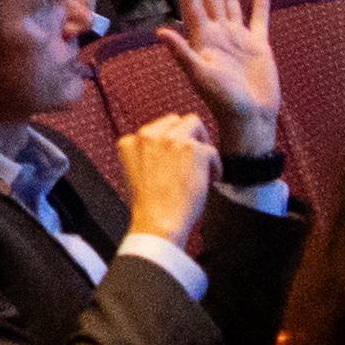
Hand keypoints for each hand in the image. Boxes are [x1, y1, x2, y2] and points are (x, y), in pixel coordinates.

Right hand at [112, 112, 214, 240]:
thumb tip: (169, 148)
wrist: (157, 223)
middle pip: (176, 121)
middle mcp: (147, 135)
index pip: (156, 129)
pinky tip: (210, 181)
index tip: (176, 161)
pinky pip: (211, 150)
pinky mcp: (192, 148)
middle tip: (193, 160)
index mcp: (130, 142)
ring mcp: (170, 139)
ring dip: (201, 146)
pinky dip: (214, 167)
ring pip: (195, 125)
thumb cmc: (149, 206)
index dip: (170, 145)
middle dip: (187, 138)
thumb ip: (147, 154)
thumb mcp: (136, 173)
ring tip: (203, 168)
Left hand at [161, 0, 277, 158]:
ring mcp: (238, 38)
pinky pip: (259, 21)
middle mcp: (219, 34)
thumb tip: (160, 32)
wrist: (249, 118)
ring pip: (232, 3)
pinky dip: (260, 7)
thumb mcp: (199, 75)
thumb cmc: (222, 100)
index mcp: (203, 38)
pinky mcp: (258, 46)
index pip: (193, 3)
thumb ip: (182, 53)